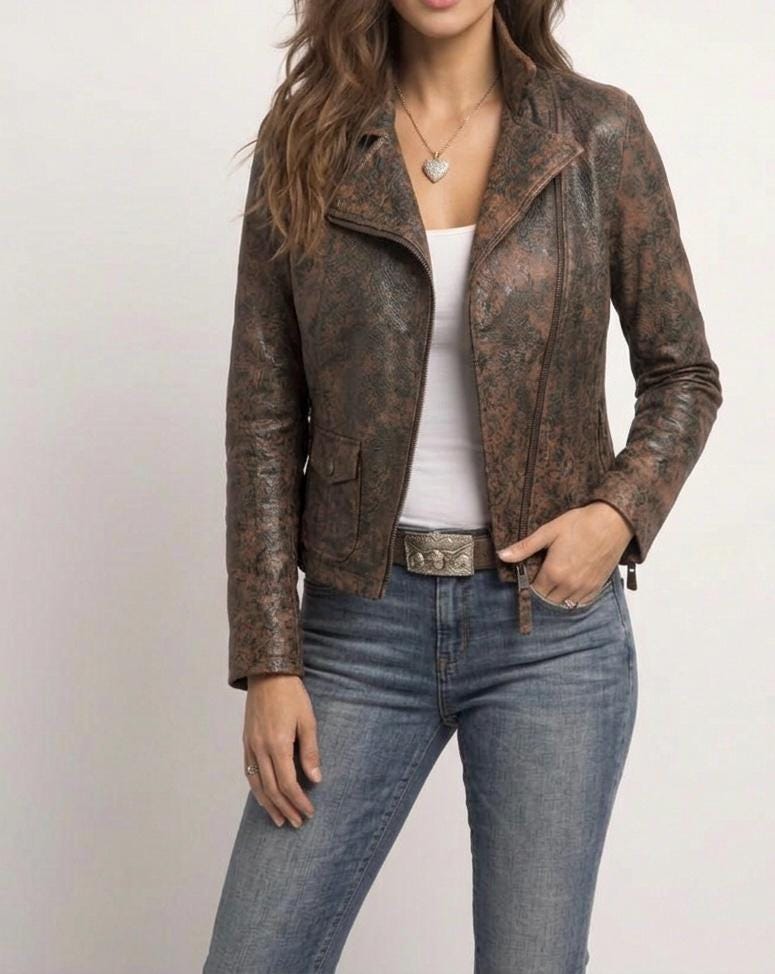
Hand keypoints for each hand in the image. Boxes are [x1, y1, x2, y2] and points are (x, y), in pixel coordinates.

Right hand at [243, 673, 321, 827]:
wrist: (267, 675)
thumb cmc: (291, 695)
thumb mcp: (308, 721)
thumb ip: (310, 751)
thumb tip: (315, 779)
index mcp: (277, 744)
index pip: (288, 783)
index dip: (299, 801)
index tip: (309, 812)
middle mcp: (260, 749)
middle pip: (272, 789)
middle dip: (285, 809)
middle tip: (297, 822)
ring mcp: (250, 747)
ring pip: (257, 785)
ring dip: (269, 805)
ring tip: (279, 820)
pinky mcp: (246, 743)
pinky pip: (249, 773)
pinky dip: (257, 790)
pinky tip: (264, 798)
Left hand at [496, 502, 634, 605]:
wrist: (613, 521)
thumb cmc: (581, 523)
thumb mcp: (548, 532)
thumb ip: (524, 547)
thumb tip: (502, 555)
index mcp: (554, 573)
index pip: (534, 592)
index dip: (530, 585)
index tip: (530, 576)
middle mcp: (569, 585)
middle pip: (548, 600)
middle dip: (542, 592)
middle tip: (542, 578)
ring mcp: (585, 588)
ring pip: (564, 604)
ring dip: (557, 597)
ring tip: (555, 582)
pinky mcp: (598, 586)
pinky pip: (581, 602)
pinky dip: (573, 598)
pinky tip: (570, 586)